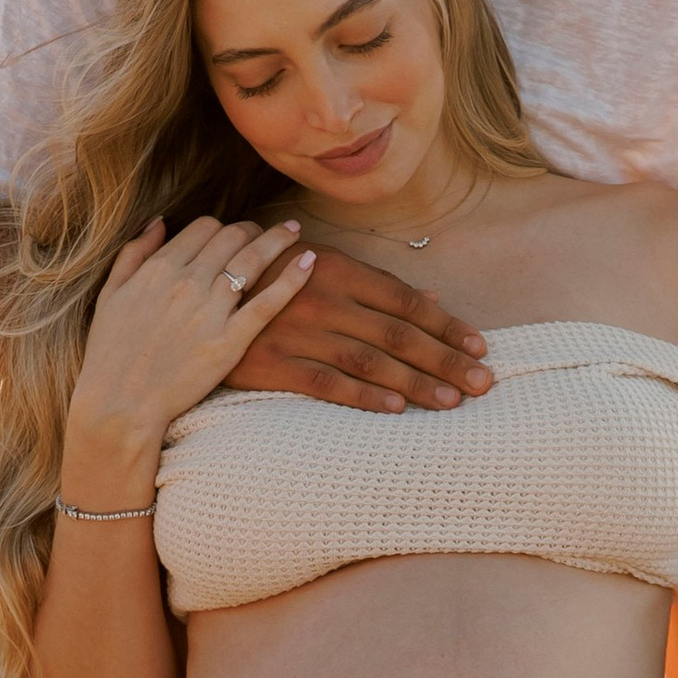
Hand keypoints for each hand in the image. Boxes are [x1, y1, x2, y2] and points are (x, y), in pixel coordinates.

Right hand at [60, 213, 311, 478]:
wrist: (120, 404)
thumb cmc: (110, 354)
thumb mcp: (110, 295)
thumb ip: (133, 254)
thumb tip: (159, 221)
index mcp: (159, 268)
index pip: (204, 228)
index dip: (223, 227)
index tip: (234, 235)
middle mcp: (187, 281)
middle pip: (232, 237)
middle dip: (253, 230)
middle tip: (269, 233)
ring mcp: (210, 310)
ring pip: (253, 258)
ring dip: (278, 239)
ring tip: (295, 232)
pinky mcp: (230, 340)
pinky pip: (268, 300)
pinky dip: (292, 277)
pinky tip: (309, 261)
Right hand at [223, 239, 492, 413]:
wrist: (193, 293)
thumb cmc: (268, 277)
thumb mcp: (321, 267)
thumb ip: (376, 285)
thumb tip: (435, 302)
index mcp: (337, 269)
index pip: (405, 301)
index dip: (446, 326)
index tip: (480, 347)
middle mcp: (322, 298)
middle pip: (397, 334)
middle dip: (445, 359)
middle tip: (484, 383)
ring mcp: (297, 331)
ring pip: (370, 361)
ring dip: (415, 383)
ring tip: (452, 401)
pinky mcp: (272, 363)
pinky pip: (326, 383)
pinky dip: (364, 396)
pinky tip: (397, 410)